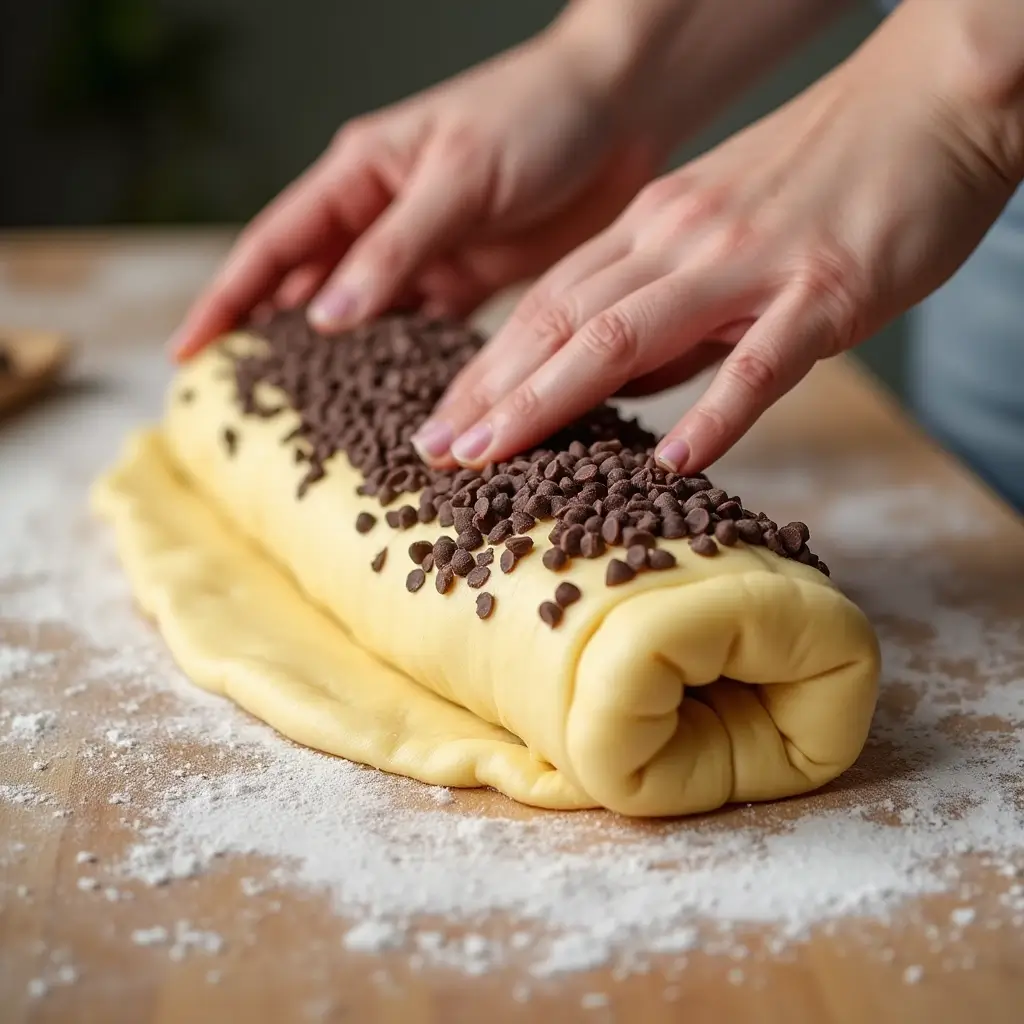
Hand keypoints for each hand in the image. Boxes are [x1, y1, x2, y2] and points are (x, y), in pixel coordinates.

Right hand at [169, 25, 664, 360]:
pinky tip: (392, 402)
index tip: (188, 350)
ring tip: (309, 416)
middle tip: (241, 399)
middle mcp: (382, 219)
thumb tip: (325, 318)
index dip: (227, 298)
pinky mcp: (471, 281)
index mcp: (361, 177)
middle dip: (271, 339)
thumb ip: (394, 250)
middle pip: (308, 288)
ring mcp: (425, 254)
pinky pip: (425, 331)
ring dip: (339, 364)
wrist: (619, 112)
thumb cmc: (534, 118)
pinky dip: (406, 366)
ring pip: (364, 318)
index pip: (274, 244)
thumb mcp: (458, 178)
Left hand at [416, 0, 1023, 474]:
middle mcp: (681, 240)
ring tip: (496, 458)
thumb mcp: (718, 231)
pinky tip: (677, 459)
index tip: (444, 421)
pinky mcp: (825, 289)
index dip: (488, 366)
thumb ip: (664, 307)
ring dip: (552, 399)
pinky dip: (716, 408)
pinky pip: (760, 357)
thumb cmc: (827, 176)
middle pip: (562, 320)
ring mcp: (749, 262)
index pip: (548, 303)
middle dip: (492, 391)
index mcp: (653, 228)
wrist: (933, 106)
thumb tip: (616, 383)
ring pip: (627, 333)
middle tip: (436, 450)